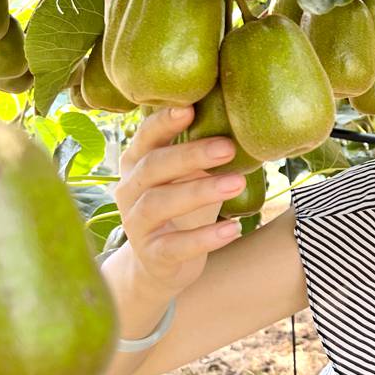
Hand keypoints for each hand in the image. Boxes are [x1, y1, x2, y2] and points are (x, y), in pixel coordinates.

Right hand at [112, 106, 246, 294]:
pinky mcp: (152, 255)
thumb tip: (244, 123)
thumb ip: (201, 152)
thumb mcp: (186, 176)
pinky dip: (205, 237)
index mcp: (137, 163)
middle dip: (191, 155)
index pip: (145, 137)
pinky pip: (175, 246)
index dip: (163, 122)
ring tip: (237, 183)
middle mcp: (129, 190)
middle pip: (153, 166)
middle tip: (228, 147)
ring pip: (160, 203)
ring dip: (200, 191)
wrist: (160, 264)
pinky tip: (234, 228)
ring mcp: (136, 224)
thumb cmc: (180, 206)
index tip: (189, 109)